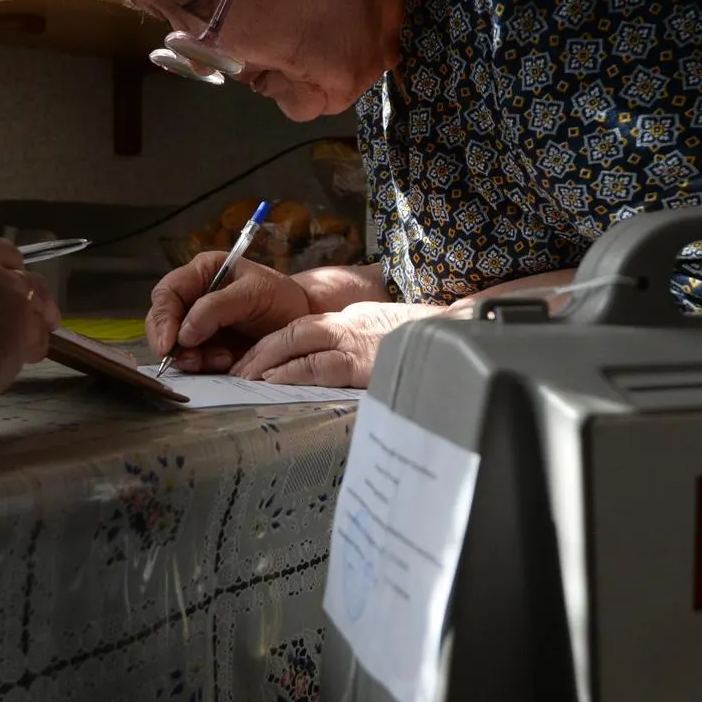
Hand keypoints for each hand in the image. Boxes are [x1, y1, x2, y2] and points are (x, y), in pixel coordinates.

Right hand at [146, 253, 310, 372]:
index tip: (169, 344)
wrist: (303, 322)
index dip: (162, 318)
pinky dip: (205, 366)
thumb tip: (184, 333)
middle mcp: (196, 297)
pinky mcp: (209, 347)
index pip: (167, 293)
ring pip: (176, 345)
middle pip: (163, 321)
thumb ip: (216, 308)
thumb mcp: (254, 293)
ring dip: (192, 358)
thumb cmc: (282, 298)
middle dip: (172, 344)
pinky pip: (194, 360)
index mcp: (203, 273)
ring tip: (221, 359)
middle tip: (188, 360)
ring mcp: (201, 324)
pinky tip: (227, 362)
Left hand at [229, 301, 443, 387]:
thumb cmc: (433, 343)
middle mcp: (352, 325)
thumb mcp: (392, 339)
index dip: (278, 342)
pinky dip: (290, 372)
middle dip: (262, 350)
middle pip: (294, 331)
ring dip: (267, 360)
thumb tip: (345, 367)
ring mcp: (357, 341)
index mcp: (357, 320)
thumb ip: (367, 348)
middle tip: (238, 369)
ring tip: (244, 376)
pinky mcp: (364, 362)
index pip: (307, 328)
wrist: (463, 335)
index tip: (258, 359)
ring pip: (299, 344)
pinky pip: (318, 366)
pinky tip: (271, 381)